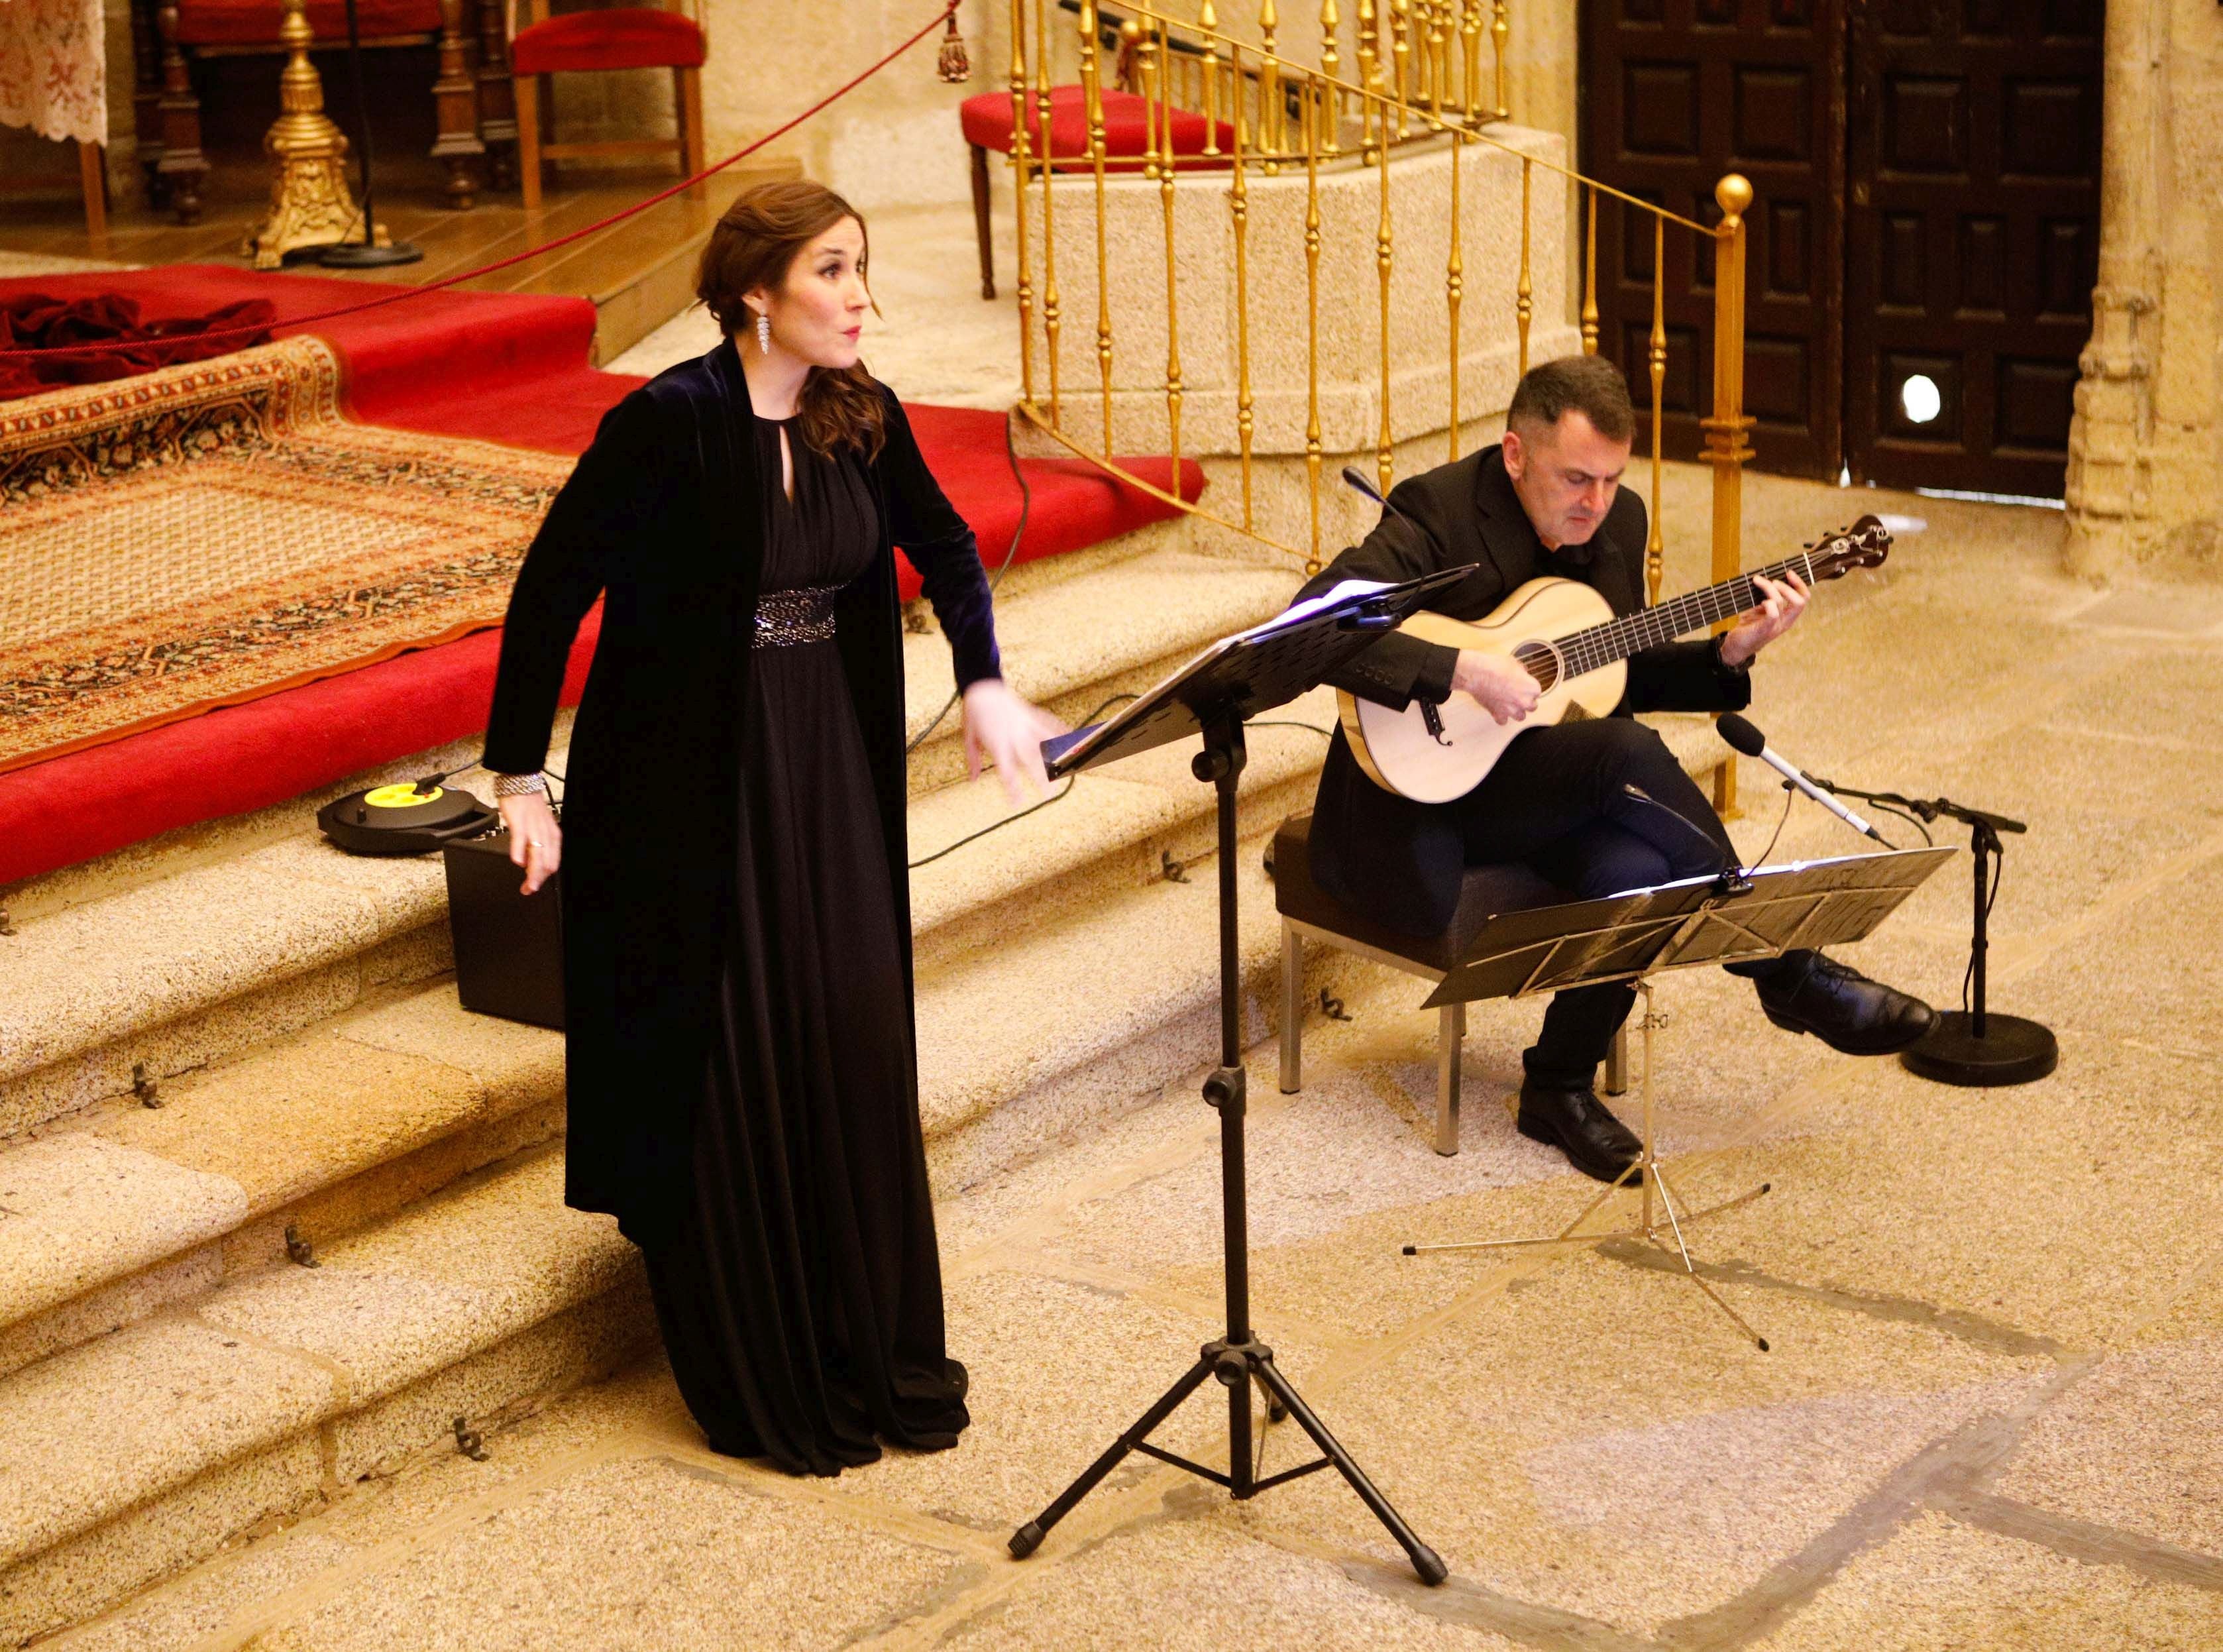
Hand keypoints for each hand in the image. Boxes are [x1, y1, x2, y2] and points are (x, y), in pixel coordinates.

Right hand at [498, 793, 561, 894]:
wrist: (521, 784)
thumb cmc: (529, 806)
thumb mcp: (539, 827)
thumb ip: (537, 845)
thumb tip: (531, 864)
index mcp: (552, 835)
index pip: (553, 862)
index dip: (545, 877)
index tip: (535, 886)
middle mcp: (545, 833)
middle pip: (546, 862)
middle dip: (538, 880)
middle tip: (529, 890)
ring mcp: (533, 828)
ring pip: (537, 855)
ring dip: (532, 873)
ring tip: (528, 885)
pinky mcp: (519, 822)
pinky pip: (520, 839)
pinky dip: (519, 852)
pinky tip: (517, 862)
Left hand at [961, 678, 1067, 804]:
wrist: (982, 685)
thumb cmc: (974, 714)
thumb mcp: (969, 738)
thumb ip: (973, 760)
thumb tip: (973, 779)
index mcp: (997, 743)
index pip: (1006, 771)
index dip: (1012, 788)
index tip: (1018, 802)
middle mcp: (1014, 734)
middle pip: (1031, 759)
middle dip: (1042, 777)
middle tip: (1051, 793)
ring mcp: (1025, 723)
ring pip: (1045, 742)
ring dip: (1057, 756)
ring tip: (1068, 769)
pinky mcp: (1031, 713)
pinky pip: (1048, 723)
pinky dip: (1061, 730)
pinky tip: (1073, 738)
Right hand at [1451, 649, 1541, 724]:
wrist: (1477, 673)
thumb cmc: (1495, 666)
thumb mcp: (1514, 663)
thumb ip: (1522, 671)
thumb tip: (1522, 674)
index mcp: (1532, 688)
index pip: (1537, 692)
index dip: (1529, 688)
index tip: (1523, 686)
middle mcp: (1524, 701)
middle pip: (1532, 706)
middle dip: (1525, 701)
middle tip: (1517, 694)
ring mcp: (1512, 710)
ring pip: (1520, 717)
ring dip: (1516, 711)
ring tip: (1510, 703)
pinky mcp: (1498, 714)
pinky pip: (1503, 721)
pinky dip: (1501, 716)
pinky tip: (1499, 709)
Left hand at [1719, 571, 1808, 667]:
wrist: (1736, 646)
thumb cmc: (1749, 626)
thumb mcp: (1760, 609)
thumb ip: (1767, 597)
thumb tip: (1766, 578)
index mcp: (1788, 616)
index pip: (1803, 599)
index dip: (1800, 584)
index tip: (1789, 572)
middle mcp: (1785, 622)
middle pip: (1800, 602)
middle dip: (1787, 587)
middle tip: (1773, 581)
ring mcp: (1776, 627)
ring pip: (1780, 602)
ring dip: (1769, 588)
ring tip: (1757, 581)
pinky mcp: (1764, 630)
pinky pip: (1772, 614)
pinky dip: (1768, 604)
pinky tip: (1760, 602)